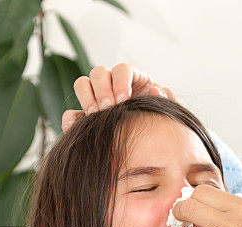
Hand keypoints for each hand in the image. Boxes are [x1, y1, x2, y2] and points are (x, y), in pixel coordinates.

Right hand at [61, 63, 182, 131]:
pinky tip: (77, 128)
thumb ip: (168, 98)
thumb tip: (157, 89)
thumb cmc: (161, 119)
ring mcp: (97, 98)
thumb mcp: (170, 109)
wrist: (153, 142)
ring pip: (82, 84)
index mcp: (133, 79)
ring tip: (95, 115)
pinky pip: (72, 113)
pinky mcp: (87, 116)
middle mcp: (112, 84)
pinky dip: (71, 119)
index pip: (122, 69)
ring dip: (86, 97)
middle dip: (102, 89)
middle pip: (98, 72)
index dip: (120, 81)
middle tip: (108, 107)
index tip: (123, 98)